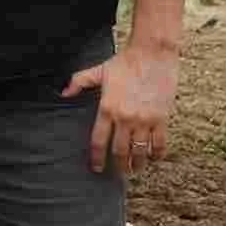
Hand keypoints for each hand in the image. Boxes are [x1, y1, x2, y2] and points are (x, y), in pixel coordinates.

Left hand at [64, 50, 177, 175]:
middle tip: (119, 172)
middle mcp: (125, 118)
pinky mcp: (161, 118)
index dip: (96, 158)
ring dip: (137, 164)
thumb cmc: (125, 61)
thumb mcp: (99, 71)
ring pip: (139, 152)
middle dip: (119, 166)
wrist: (153, 52)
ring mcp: (144, 120)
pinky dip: (156, 154)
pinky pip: (159, 144)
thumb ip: (79, 82)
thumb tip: (63, 93)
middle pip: (119, 152)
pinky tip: (154, 157)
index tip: (97, 168)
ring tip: (135, 169)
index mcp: (107, 109)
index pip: (98, 141)